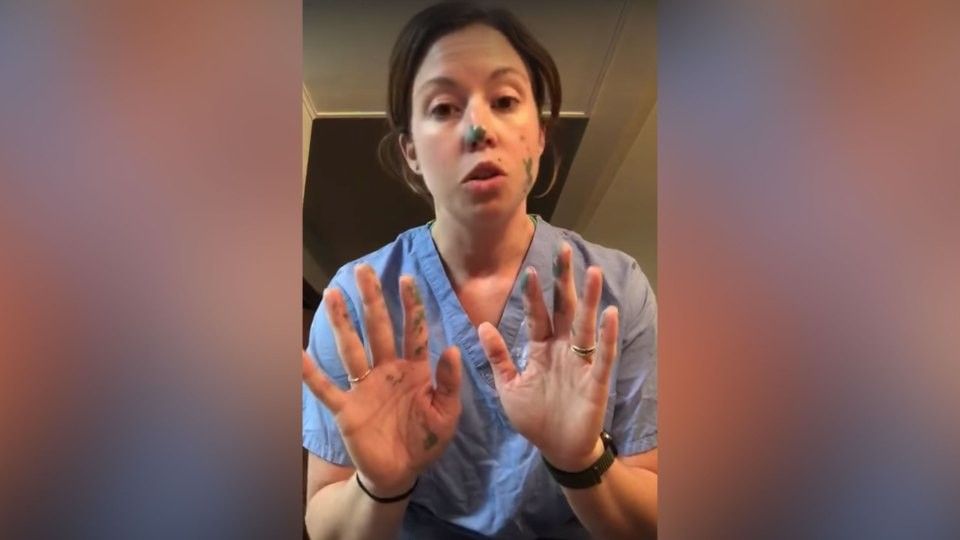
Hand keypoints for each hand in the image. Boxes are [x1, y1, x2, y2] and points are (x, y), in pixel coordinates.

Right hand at [302, 264, 462, 496]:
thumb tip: (452, 348)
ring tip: (334, 295)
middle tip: (363, 270)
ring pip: (352, 348)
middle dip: (372, 300)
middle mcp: (387, 370)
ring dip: (342, 323)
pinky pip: (327, 388)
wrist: (401, 473)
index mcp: (415, 370)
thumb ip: (450, 382)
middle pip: (379, 328)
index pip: (414, 331)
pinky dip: (311, 374)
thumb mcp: (447, 413)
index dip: (411, 306)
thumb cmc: (425, 440)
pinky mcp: (347, 408)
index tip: (407, 279)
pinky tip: (298, 354)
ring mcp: (365, 387)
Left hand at [478, 242, 618, 471]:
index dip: (534, 294)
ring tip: (592, 272)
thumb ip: (497, 357)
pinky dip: (607, 336)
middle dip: (564, 281)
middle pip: (563, 310)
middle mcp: (562, 350)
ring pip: (585, 326)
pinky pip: (602, 355)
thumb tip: (481, 326)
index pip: (536, 316)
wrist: (558, 450)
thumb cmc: (534, 418)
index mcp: (540, 350)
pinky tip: (611, 313)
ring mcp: (580, 364)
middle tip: (565, 250)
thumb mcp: (508, 387)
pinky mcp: (596, 381)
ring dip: (589, 300)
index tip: (530, 270)